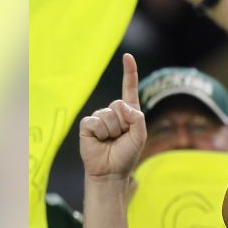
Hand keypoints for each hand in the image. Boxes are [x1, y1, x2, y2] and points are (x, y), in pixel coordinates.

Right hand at [80, 53, 147, 180]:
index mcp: (129, 112)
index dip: (129, 72)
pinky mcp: (87, 125)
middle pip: (120, 104)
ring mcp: (99, 117)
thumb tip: (123, 106)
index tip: (127, 56)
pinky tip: (99, 141)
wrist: (110, 171)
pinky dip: (100, 133)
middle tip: (120, 137)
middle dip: (124, 123)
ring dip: (113, 131)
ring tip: (110, 141)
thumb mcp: (140, 136)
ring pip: (109, 115)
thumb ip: (137, 118)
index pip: (129, 88)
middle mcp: (113, 112)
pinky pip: (96, 122)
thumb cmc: (126, 154)